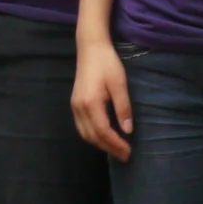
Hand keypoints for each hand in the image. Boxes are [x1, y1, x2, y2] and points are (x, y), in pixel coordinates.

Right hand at [71, 39, 133, 160]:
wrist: (90, 48)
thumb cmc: (107, 63)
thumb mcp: (119, 84)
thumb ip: (123, 107)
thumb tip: (128, 130)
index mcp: (90, 103)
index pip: (103, 131)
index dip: (115, 144)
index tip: (128, 151)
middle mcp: (79, 108)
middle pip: (92, 136)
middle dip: (108, 148)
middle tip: (124, 155)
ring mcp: (74, 106)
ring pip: (85, 134)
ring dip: (100, 144)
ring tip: (116, 149)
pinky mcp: (75, 104)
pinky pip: (82, 127)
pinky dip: (93, 136)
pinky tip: (104, 137)